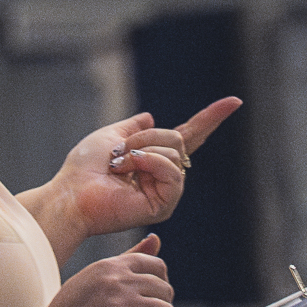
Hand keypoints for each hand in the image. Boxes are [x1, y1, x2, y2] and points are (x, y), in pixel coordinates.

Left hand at [23, 97, 241, 259]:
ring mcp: (165, 192)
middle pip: (178, 140)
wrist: (72, 192)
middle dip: (147, 136)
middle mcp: (163, 176)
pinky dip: (149, 162)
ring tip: (120, 164)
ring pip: (174, 152)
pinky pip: (172, 172)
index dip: (210, 118)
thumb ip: (131, 127)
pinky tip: (130, 170)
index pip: (189, 136)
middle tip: (120, 151)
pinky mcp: (163, 205)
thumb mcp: (110, 135)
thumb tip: (150, 117)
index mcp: (152, 159)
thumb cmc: (84, 167)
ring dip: (142, 150)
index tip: (235, 101)